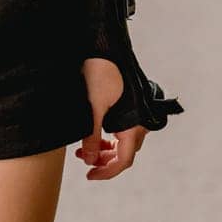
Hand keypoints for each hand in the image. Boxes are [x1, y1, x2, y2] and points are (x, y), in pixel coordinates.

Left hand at [74, 57, 146, 180]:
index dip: (107, 172)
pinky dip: (108, 138)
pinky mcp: (128, 107)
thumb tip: (89, 161)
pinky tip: (94, 137)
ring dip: (105, 150)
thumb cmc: (99, 73)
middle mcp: (138, 122)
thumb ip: (92, 135)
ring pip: (123, 143)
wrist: (104, 46)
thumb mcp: (93, 106)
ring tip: (83, 151)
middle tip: (83, 162)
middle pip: (125, 153)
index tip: (89, 175)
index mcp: (133, 124)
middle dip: (104, 161)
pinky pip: (121, 131)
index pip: (124, 160)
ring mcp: (134, 114)